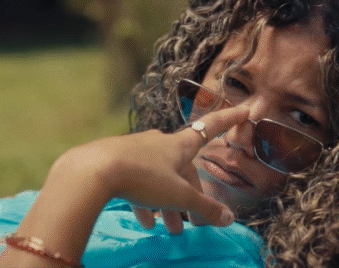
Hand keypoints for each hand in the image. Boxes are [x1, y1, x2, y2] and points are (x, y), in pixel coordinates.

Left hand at [54, 104, 250, 233]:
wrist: (93, 170)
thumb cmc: (143, 177)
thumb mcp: (178, 196)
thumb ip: (204, 208)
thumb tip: (229, 218)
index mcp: (180, 145)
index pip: (211, 128)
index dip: (229, 120)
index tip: (246, 110)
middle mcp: (159, 142)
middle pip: (183, 168)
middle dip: (190, 195)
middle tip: (192, 223)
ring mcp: (136, 150)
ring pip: (160, 177)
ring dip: (167, 203)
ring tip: (168, 228)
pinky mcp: (117, 160)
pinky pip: (138, 180)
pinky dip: (145, 200)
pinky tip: (143, 221)